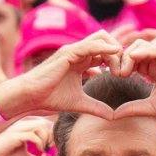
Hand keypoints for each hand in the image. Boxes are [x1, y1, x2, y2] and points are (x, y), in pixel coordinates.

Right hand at [0, 32, 121, 118]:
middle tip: (124, 72)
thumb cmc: (50, 97)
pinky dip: (104, 48)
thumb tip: (113, 116)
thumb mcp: (79, 103)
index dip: (117, 61)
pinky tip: (114, 55)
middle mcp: (79, 52)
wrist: (31, 96)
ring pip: (101, 39)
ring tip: (119, 69)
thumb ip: (96, 107)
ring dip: (114, 51)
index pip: (105, 53)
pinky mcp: (68, 52)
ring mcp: (73, 50)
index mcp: (82, 61)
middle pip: (106, 41)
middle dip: (119, 53)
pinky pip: (90, 45)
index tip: (125, 76)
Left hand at [110, 39, 155, 126]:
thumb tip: (113, 115)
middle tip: (114, 73)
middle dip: (122, 59)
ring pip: (143, 46)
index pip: (131, 60)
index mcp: (153, 68)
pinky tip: (134, 60)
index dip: (120, 65)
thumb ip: (132, 107)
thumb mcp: (150, 107)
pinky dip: (144, 52)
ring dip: (130, 57)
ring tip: (123, 71)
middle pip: (133, 49)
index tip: (108, 74)